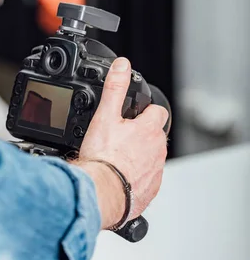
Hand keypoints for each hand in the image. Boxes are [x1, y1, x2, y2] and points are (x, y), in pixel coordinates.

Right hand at [75, 57, 168, 228]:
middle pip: (155, 136)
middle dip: (142, 134)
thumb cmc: (103, 158)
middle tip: (122, 137)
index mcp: (149, 130)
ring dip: (140, 155)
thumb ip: (115, 87)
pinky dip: (137, 177)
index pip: (158, 112)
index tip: (135, 114)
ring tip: (118, 157)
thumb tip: (122, 65)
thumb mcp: (105, 115)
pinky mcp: (149, 191)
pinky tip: (120, 177)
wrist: (101, 194)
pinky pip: (147, 179)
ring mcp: (155, 172)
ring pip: (152, 157)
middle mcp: (157, 151)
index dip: (146, 111)